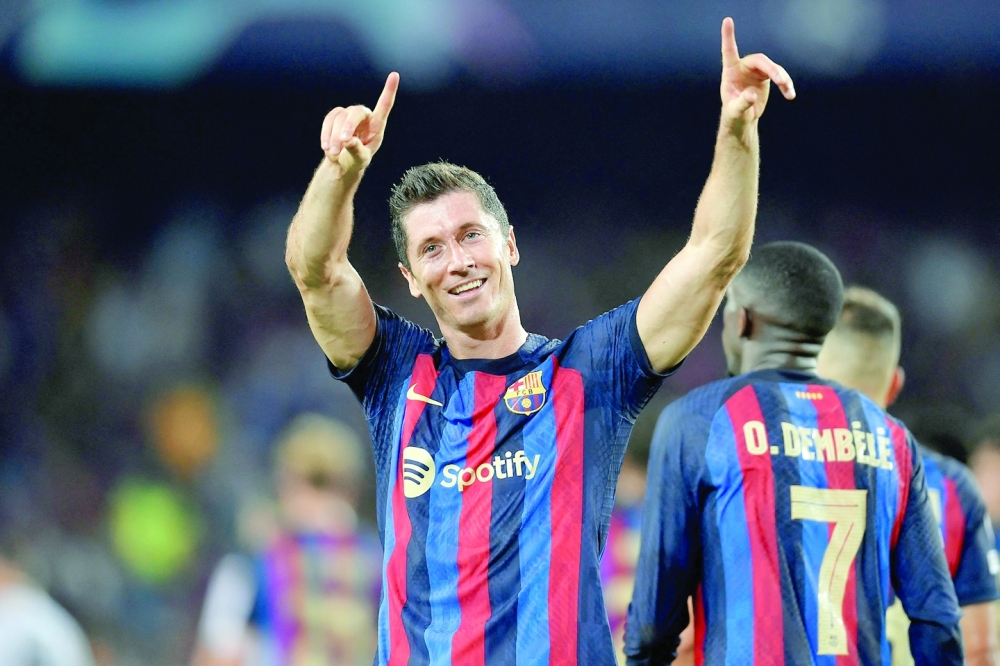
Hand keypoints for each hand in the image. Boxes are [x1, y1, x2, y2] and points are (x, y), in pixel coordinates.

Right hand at [320, 72, 399, 177]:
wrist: (343, 162)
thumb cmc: (357, 160)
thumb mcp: (360, 160)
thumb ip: (357, 150)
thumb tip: (348, 140)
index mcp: (377, 125)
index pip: (384, 106)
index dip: (389, 90)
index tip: (395, 75)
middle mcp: (364, 116)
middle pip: (355, 113)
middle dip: (347, 127)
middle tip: (343, 143)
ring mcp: (349, 115)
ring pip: (339, 117)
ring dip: (334, 136)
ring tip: (333, 153)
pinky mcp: (335, 117)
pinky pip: (329, 120)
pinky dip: (326, 134)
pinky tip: (326, 147)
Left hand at [719, 18, 793, 135]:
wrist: (743, 120)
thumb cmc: (734, 115)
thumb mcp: (735, 112)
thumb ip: (742, 103)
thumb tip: (752, 95)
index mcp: (730, 73)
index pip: (729, 52)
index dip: (728, 36)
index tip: (727, 21)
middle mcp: (743, 68)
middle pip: (760, 60)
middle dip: (772, 69)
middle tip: (781, 82)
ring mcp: (755, 71)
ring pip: (772, 67)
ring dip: (782, 78)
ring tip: (788, 90)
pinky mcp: (765, 77)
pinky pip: (779, 75)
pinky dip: (786, 84)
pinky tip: (790, 94)